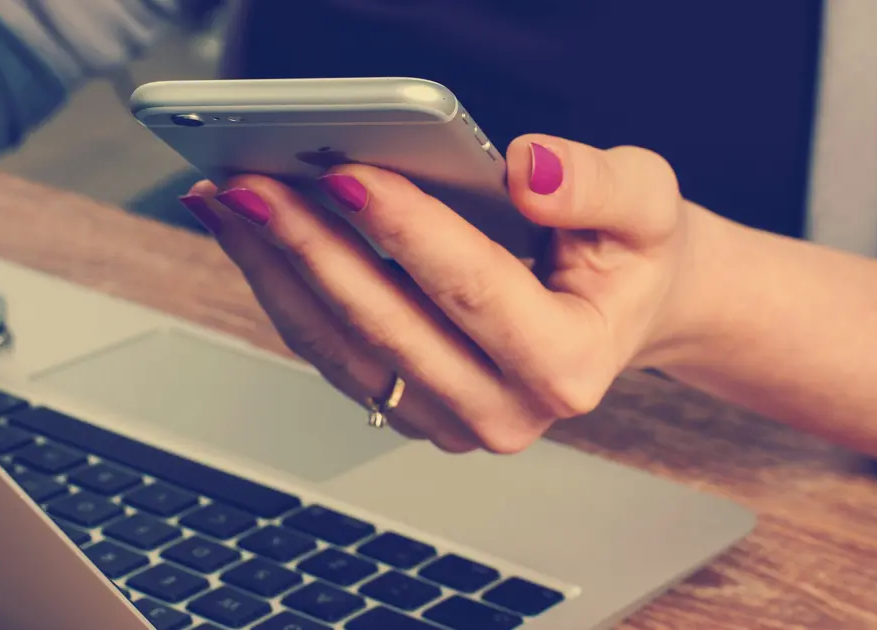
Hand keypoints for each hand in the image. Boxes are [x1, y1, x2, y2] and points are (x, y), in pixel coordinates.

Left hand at [180, 135, 695, 453]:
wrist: (618, 311)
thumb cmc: (628, 258)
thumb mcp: (647, 205)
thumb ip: (596, 185)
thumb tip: (526, 171)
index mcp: (568, 364)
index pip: (472, 290)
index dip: (405, 230)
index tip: (345, 174)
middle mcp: (503, 410)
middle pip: (385, 324)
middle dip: (310, 245)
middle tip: (251, 183)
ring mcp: (447, 420)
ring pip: (339, 346)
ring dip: (275, 269)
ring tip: (229, 202)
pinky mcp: (407, 408)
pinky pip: (329, 352)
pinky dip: (283, 288)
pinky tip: (251, 235)